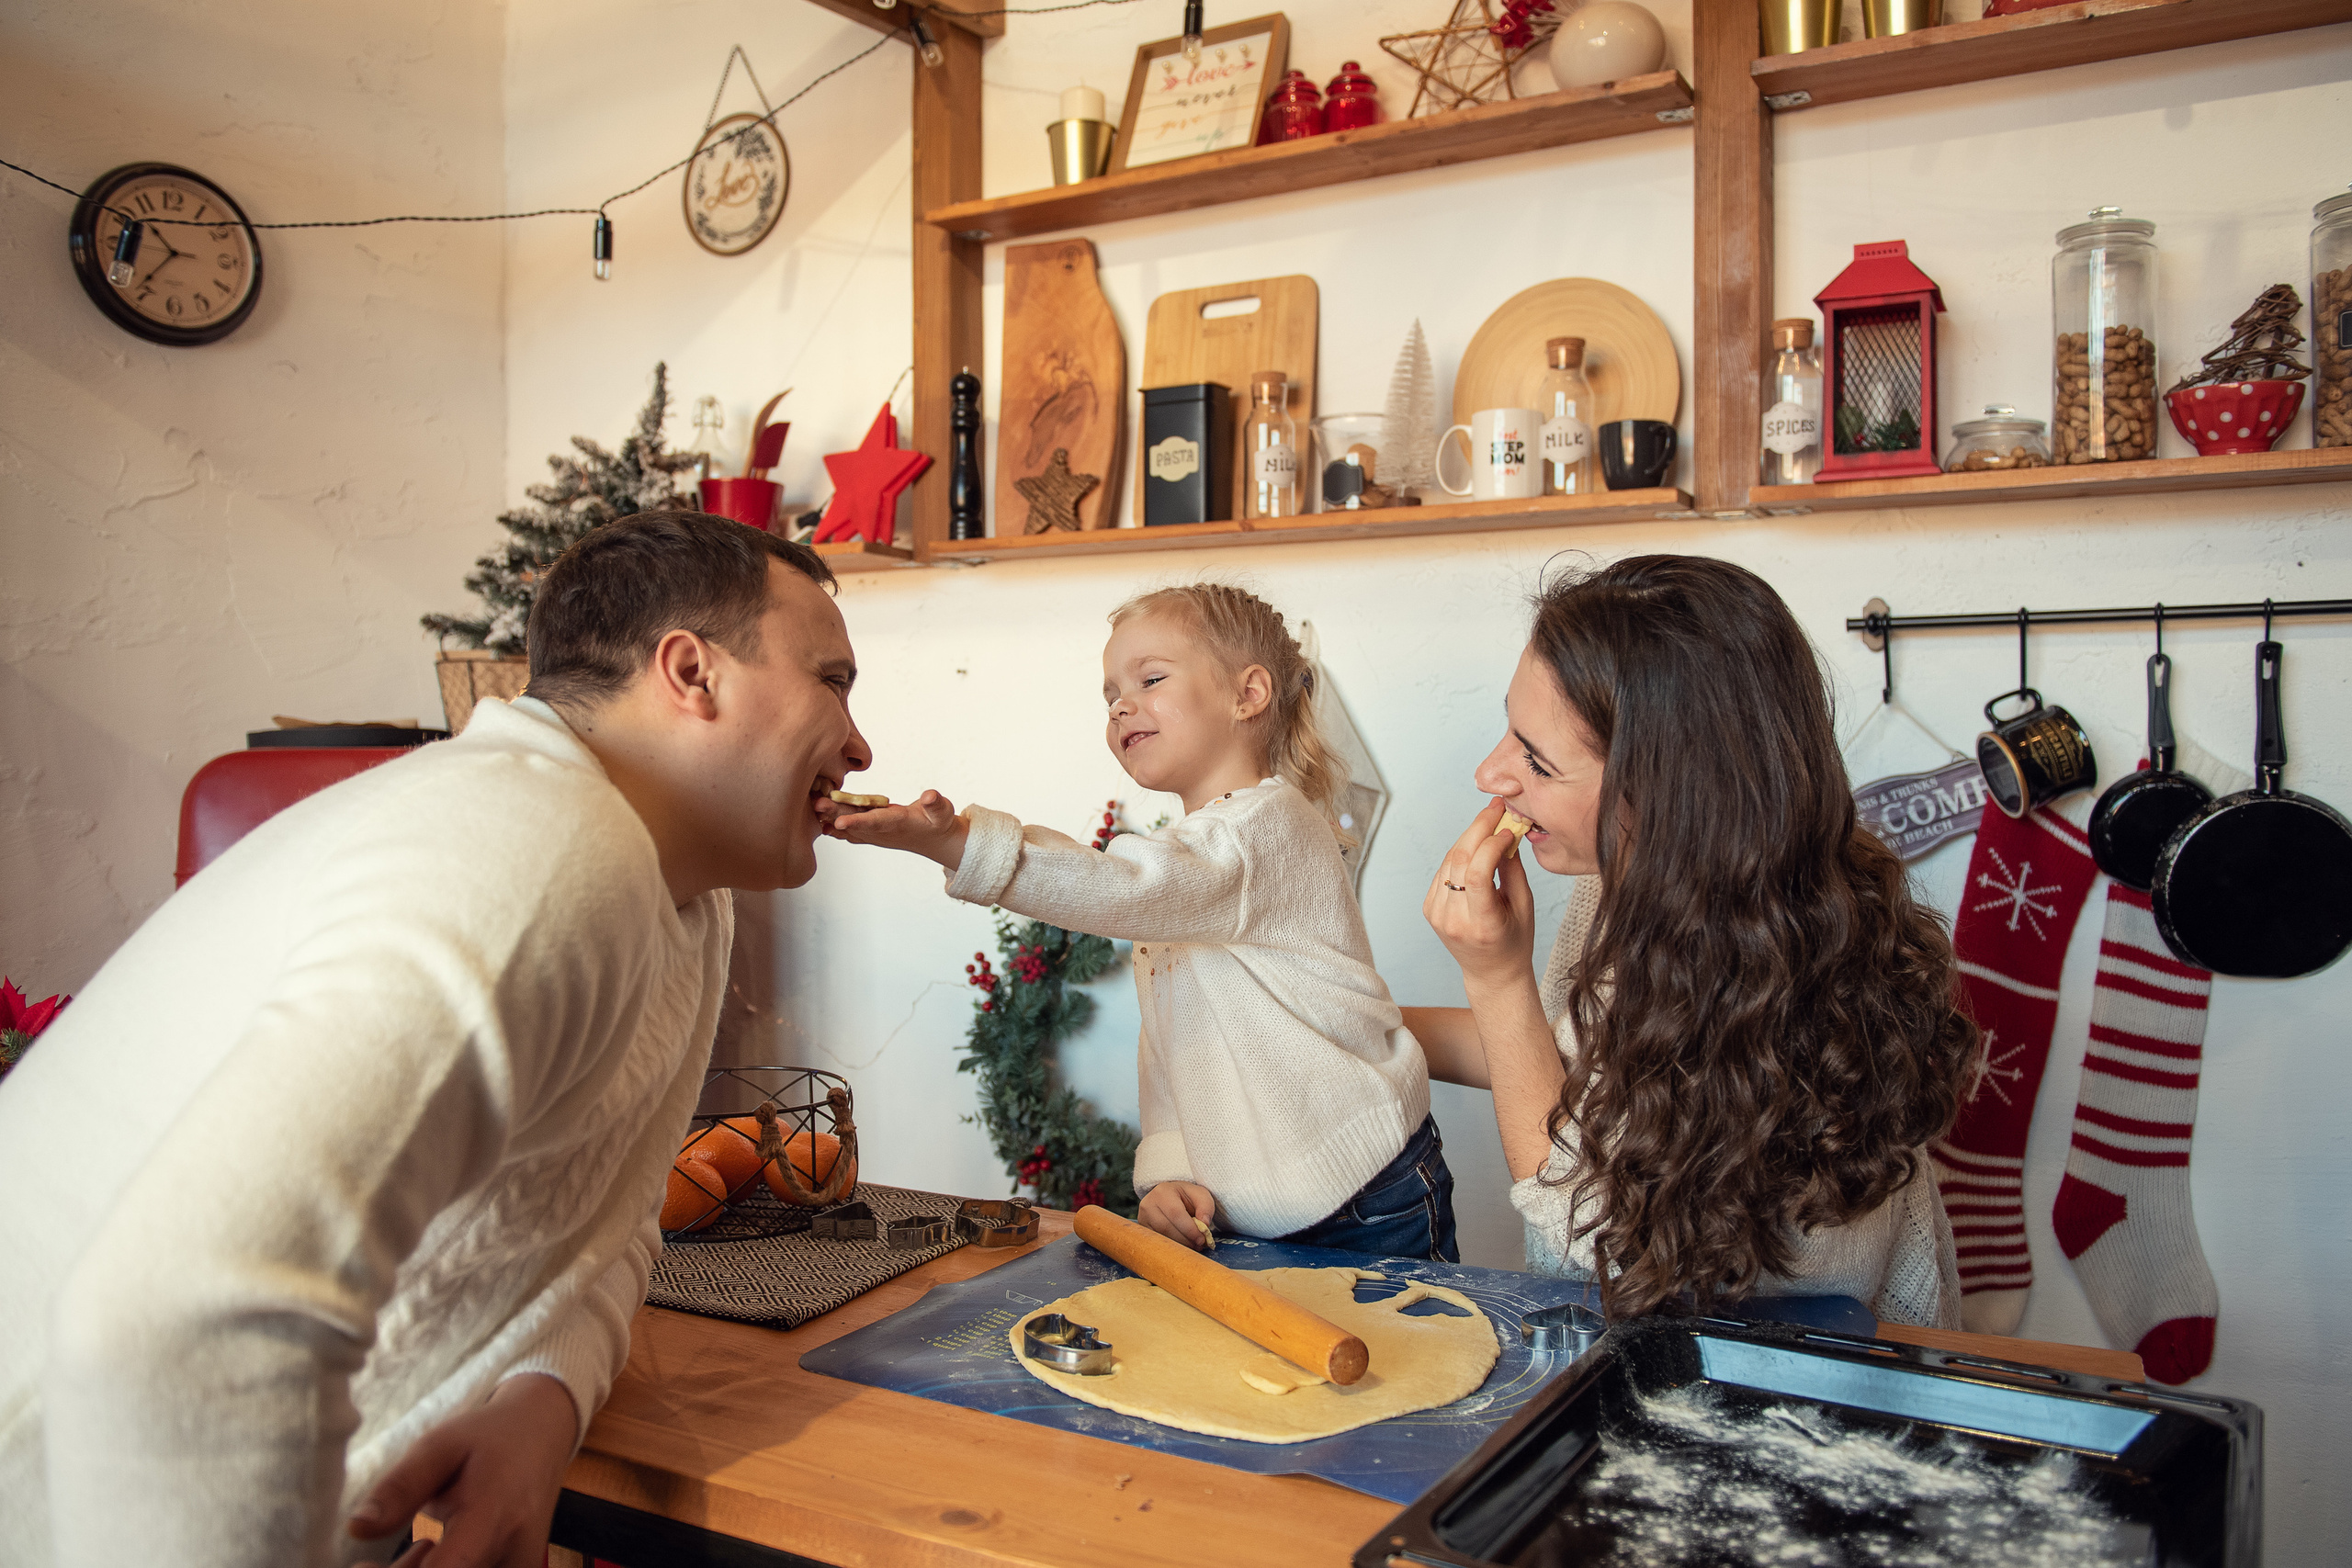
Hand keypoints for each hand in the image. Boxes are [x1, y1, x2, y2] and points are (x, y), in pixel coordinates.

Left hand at [346, 1372, 578, 1567]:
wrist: (543, 1435)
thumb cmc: (487, 1437)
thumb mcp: (439, 1446)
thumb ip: (400, 1487)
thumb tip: (356, 1528)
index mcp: (492, 1517)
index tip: (362, 1565)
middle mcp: (512, 1554)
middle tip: (371, 1561)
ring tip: (418, 1541)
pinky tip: (431, 1551)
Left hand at [818, 788, 968, 871]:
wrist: (934, 841)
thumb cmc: (938, 822)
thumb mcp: (943, 812)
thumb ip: (937, 804)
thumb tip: (930, 796)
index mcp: (900, 824)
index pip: (877, 823)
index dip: (859, 823)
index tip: (839, 823)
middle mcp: (884, 831)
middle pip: (858, 822)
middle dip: (837, 814)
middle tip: (818, 804)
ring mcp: (876, 832)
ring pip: (851, 824)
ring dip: (832, 817)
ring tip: (813, 806)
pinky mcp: (872, 831)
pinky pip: (851, 828)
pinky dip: (835, 824)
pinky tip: (819, 819)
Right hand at [1138, 1181, 1218, 1250]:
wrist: (1171, 1197)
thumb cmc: (1186, 1197)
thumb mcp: (1200, 1194)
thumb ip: (1205, 1206)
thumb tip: (1204, 1224)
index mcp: (1162, 1192)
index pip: (1175, 1213)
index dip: (1189, 1229)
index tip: (1202, 1239)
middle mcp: (1148, 1204)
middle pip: (1166, 1228)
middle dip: (1185, 1240)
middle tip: (1199, 1245)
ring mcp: (1143, 1218)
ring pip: (1161, 1237)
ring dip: (1179, 1245)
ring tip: (1193, 1244)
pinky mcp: (1144, 1230)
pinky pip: (1157, 1242)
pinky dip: (1172, 1246)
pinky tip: (1182, 1244)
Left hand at [1424, 798, 1536, 993]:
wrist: (1491, 973)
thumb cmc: (1515, 941)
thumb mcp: (1523, 906)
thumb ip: (1513, 869)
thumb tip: (1507, 832)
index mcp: (1481, 924)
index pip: (1478, 874)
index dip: (1492, 844)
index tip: (1508, 829)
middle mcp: (1453, 919)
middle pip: (1460, 860)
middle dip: (1478, 828)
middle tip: (1495, 808)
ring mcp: (1436, 914)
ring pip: (1449, 860)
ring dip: (1469, 836)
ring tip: (1489, 821)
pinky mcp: (1429, 909)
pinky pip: (1444, 870)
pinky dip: (1460, 853)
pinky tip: (1476, 843)